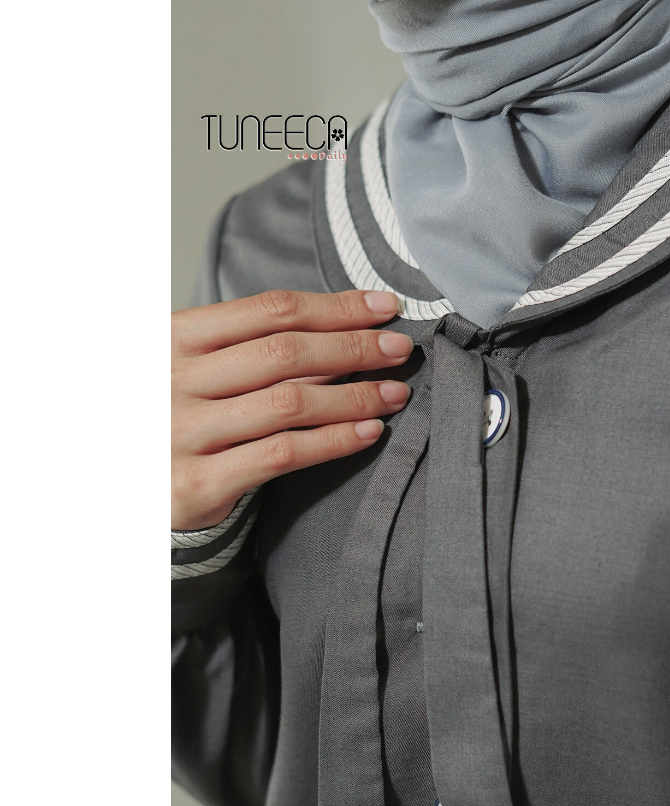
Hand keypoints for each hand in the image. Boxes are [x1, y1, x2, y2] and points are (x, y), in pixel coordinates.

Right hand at [172, 288, 412, 530]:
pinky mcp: (199, 482)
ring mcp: (184, 432)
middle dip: (354, 347)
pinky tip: (368, 432)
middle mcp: (175, 379)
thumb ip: (250, 349)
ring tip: (395, 392)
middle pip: (285, 352)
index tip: (384, 307)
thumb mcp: (193, 368)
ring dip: (354, 396)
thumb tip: (342, 330)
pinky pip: (282, 454)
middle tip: (400, 348)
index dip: (335, 307)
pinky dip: (334, 441)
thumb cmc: (170, 415)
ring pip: (289, 403)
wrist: (120, 485)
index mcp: (174, 337)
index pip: (271, 310)